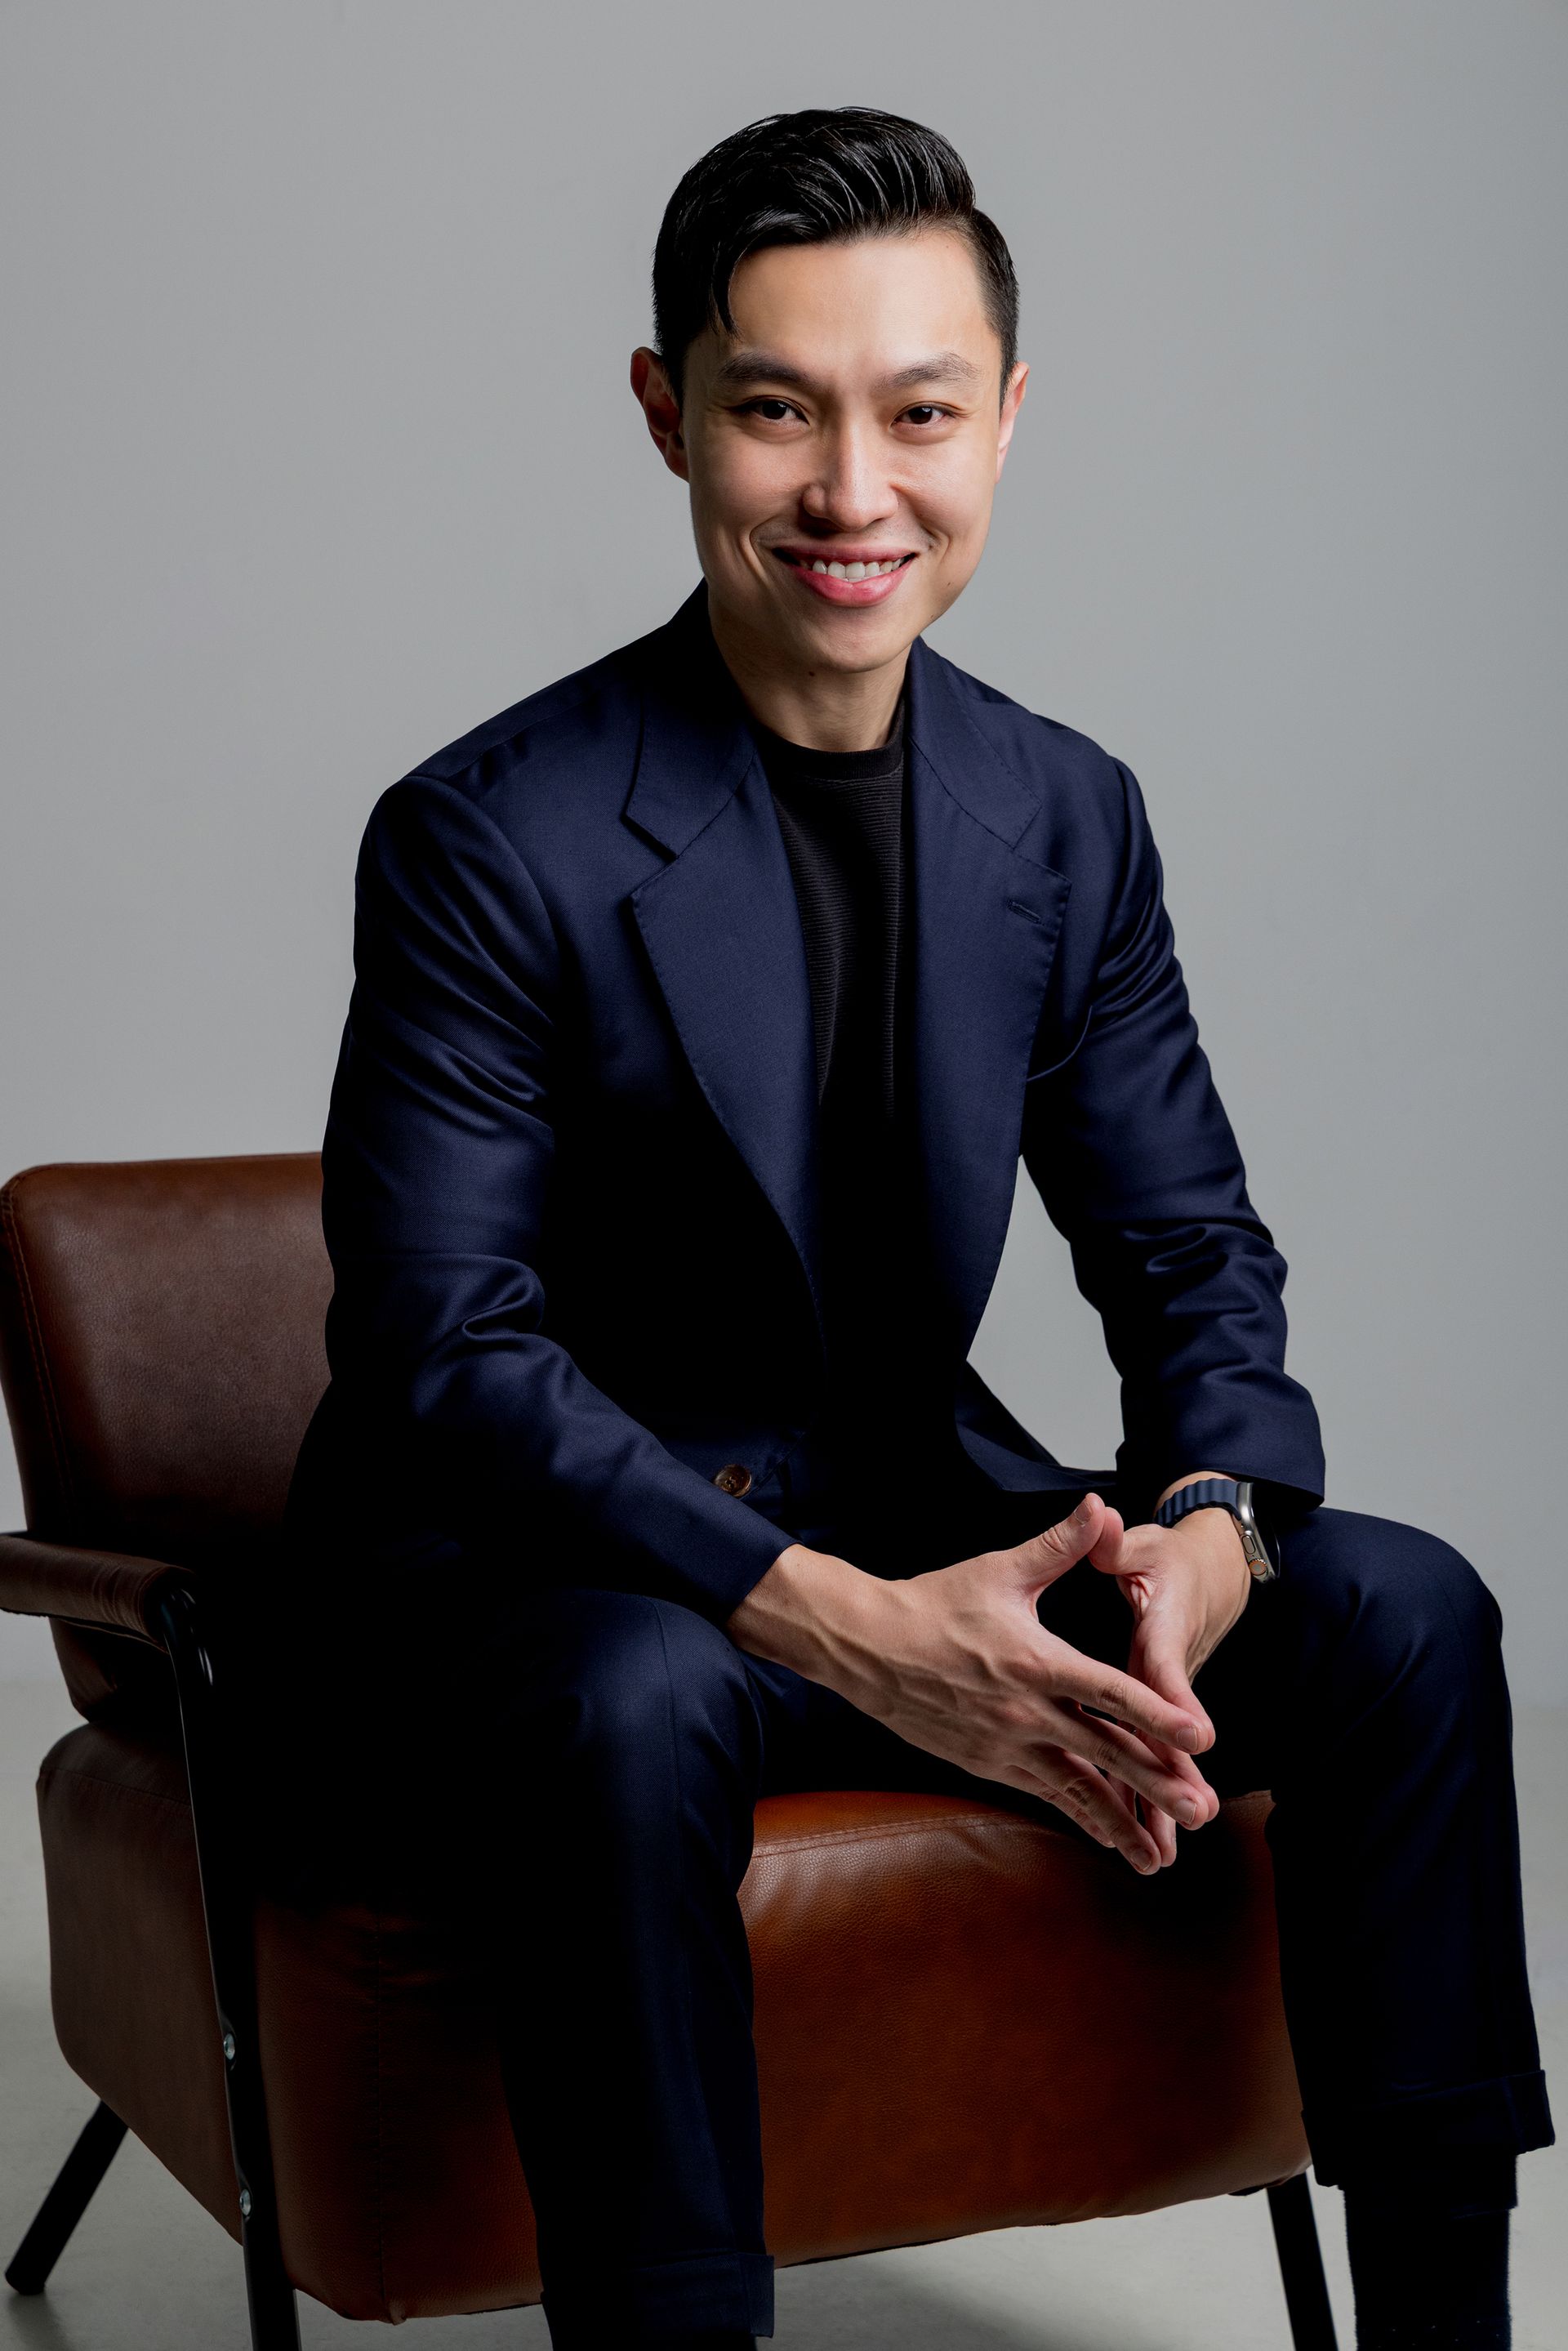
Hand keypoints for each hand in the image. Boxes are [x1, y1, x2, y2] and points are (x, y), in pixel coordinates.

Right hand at [725, 1494, 1217, 1874]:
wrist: (866, 1648)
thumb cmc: (933, 1606)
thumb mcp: (1000, 1571)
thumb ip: (1059, 1545)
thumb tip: (1098, 1506)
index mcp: (1035, 1662)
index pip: (1110, 1692)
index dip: (1159, 1715)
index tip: (1202, 1737)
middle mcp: (1026, 1713)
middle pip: (1105, 1753)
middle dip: (1157, 1785)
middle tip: (1200, 1812)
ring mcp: (1006, 1745)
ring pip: (1076, 1789)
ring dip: (1122, 1822)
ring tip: (1159, 1858)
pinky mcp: (989, 1764)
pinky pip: (1046, 1794)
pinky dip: (1081, 1816)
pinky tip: (1108, 1838)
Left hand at [1087, 1499, 1252, 1864]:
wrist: (1208, 1572)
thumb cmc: (1168, 1559)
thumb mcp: (1143, 1545)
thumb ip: (1117, 1543)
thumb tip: (1104, 1520)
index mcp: (1160, 1630)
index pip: (1166, 1666)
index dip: (1176, 1698)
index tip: (1193, 1733)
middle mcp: (1165, 1673)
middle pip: (1170, 1730)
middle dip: (1180, 1772)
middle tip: (1192, 1814)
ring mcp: (1162, 1700)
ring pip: (1160, 1758)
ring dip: (1162, 1804)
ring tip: (1162, 1857)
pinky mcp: (1153, 1716)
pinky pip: (1145, 1763)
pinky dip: (1143, 1803)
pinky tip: (1139, 1846)